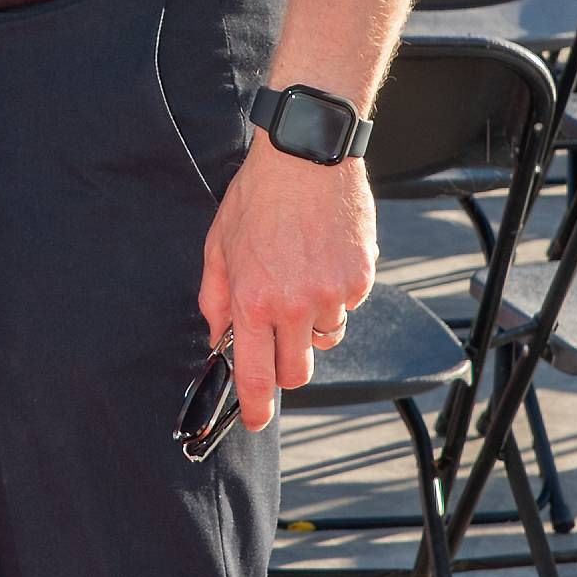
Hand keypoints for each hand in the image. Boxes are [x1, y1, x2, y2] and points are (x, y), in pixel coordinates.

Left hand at [200, 138, 375, 431]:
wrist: (307, 155)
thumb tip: (217, 334)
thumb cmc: (259, 195)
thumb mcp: (218, 245)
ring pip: (325, 338)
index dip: (256, 407)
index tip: (256, 421)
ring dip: (313, 323)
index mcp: (253, 301)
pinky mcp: (361, 279)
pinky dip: (337, 292)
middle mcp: (294, 305)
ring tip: (301, 277)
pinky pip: (348, 306)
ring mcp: (331, 295)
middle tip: (280, 342)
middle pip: (297, 371)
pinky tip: (324, 257)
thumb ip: (215, 297)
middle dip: (287, 368)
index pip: (256, 374)